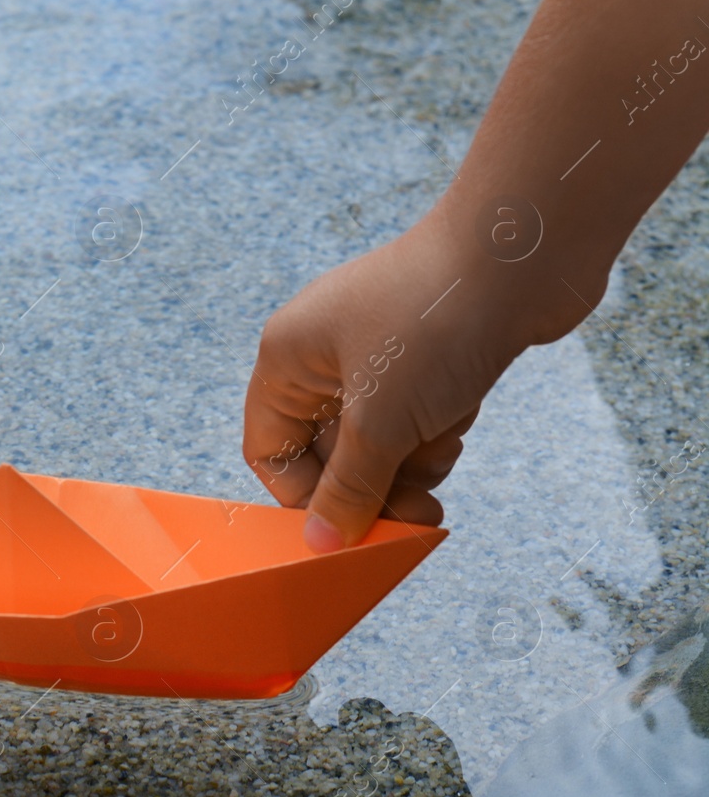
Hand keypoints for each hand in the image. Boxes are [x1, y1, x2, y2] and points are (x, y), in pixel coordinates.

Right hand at [242, 218, 524, 551]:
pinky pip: (416, 422)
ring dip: (411, 461)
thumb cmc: (434, 321)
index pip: (271, 452)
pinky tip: (461, 413)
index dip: (304, 497)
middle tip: (414, 519)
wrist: (524, 252)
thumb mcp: (381, 421)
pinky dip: (437, 432)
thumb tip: (320, 544)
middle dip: (371, 488)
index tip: (347, 531)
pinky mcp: (426, 357)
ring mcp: (377, 354)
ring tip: (444, 445)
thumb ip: (348, 488)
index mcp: (288, 358)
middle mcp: (323, 354)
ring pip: (378, 444)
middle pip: (329, 454)